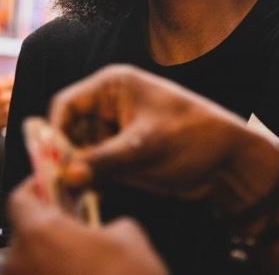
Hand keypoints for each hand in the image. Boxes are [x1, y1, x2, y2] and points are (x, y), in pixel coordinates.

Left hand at [4, 176, 165, 274]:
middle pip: (25, 234)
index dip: (35, 187)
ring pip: (31, 265)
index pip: (19, 198)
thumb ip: (108, 223)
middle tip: (77, 228)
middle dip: (49, 229)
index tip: (49, 183)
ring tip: (85, 263)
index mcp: (38, 233)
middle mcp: (19, 262)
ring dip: (52, 260)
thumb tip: (106, 229)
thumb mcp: (129, 237)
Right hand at [51, 64, 278, 210]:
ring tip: (77, 190)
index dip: (54, 130)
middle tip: (61, 182)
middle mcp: (108, 106)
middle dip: (63, 154)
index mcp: (113, 85)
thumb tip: (66, 175)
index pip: (66, 104)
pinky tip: (92, 192)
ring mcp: (114, 131)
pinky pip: (92, 166)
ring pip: (77, 150)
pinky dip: (89, 179)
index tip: (50, 160)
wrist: (228, 160)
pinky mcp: (120, 154)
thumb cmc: (193, 136)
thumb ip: (103, 160)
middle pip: (67, 129)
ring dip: (75, 170)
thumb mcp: (145, 146)